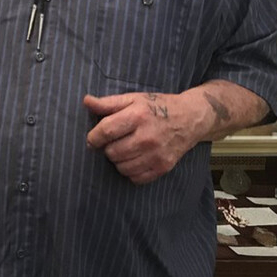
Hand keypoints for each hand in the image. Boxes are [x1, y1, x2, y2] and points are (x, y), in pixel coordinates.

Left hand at [83, 92, 199, 184]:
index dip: (93, 137)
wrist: (189, 119)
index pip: (106, 132)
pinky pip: (135, 178)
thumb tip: (86, 101)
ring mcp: (156, 154)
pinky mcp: (163, 167)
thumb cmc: (157, 107)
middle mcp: (147, 137)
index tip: (93, 139)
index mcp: (138, 116)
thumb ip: (108, 103)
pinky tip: (134, 159)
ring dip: (118, 160)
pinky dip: (131, 171)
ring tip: (125, 149)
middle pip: (112, 152)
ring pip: (122, 167)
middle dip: (108, 148)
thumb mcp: (133, 99)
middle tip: (115, 141)